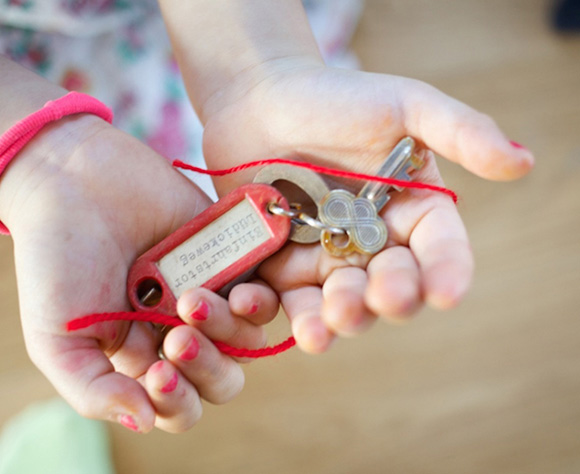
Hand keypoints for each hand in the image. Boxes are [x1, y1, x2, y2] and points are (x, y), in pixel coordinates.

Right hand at [0, 115, 278, 431]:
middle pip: (222, 380)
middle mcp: (179, 330)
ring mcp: (208, 293)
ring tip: (190, 299)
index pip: (178, 407)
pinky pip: (265, 292)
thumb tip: (144, 421)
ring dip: (228, 331)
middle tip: (176, 337)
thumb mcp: (58, 339)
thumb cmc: (57, 261)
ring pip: (247, 340)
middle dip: (206, 368)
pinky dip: (259, 301)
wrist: (73, 180)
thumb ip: (94, 390)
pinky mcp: (230, 256)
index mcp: (141, 359)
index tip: (156, 373)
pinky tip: (237, 291)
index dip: (176, 402)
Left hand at [200, 64, 533, 352]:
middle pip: (390, 286)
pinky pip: (283, 301)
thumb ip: (460, 132)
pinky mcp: (279, 268)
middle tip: (383, 297)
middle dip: (390, 298)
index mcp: (412, 212)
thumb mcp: (404, 105)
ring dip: (339, 319)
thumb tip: (523, 162)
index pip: (440, 251)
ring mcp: (325, 260)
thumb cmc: (334, 98)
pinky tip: (284, 317)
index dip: (447, 274)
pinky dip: (282, 313)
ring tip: (330, 324)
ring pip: (340, 305)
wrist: (258, 99)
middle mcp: (373, 245)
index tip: (447, 293)